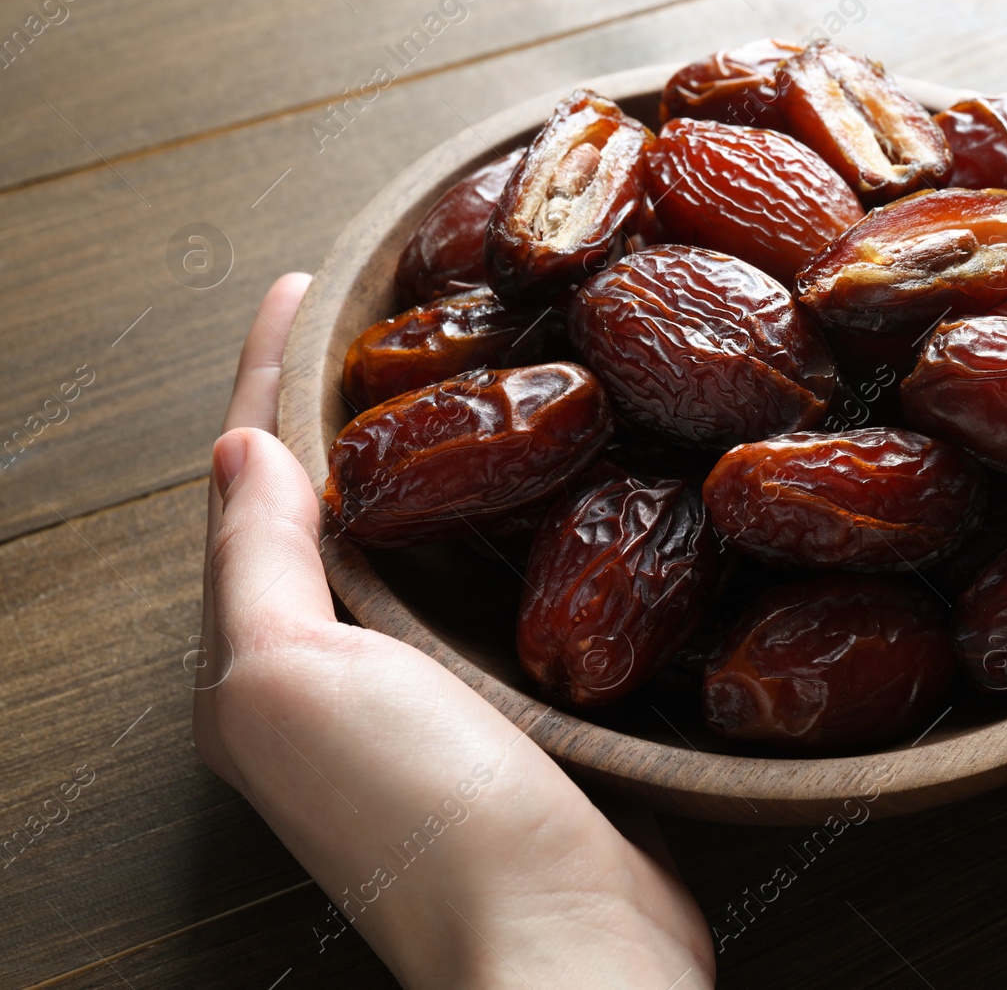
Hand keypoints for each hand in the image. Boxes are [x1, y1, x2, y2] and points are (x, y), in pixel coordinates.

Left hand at [193, 273, 713, 989]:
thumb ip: (255, 564)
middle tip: (392, 310)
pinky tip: (547, 472)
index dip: (263, 375)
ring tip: (468, 365)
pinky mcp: (517, 701)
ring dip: (426, 449)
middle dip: (340, 401)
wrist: (564, 937)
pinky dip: (502, 513)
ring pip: (416, 535)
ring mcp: (430, 687)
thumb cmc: (419, 815)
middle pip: (324, 502)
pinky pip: (495, 578)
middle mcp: (339, 667)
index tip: (297, 283)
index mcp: (264, 656)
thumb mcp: (292, 677)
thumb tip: (242, 444)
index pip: (249, 482)